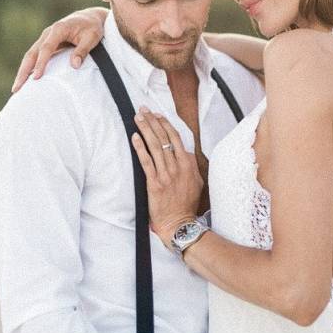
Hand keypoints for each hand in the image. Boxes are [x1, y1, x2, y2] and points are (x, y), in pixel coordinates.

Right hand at [12, 7, 108, 91]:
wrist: (89, 17)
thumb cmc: (92, 27)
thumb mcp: (92, 37)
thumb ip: (83, 50)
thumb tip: (75, 65)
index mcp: (58, 29)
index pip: (47, 48)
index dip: (41, 63)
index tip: (36, 77)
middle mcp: (48, 33)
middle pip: (32, 53)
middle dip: (23, 71)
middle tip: (17, 88)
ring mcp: (44, 39)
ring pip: (30, 56)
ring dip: (22, 72)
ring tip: (16, 89)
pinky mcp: (45, 44)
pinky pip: (34, 57)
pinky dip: (28, 69)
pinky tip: (25, 81)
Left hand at [130, 108, 203, 246]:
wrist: (180, 223)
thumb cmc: (187, 204)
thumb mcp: (197, 183)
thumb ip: (192, 166)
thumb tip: (186, 154)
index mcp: (188, 164)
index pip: (176, 138)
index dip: (165, 124)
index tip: (157, 115)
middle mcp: (177, 166)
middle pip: (164, 138)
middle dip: (153, 121)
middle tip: (143, 109)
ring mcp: (166, 174)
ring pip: (155, 146)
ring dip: (146, 129)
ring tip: (138, 117)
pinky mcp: (155, 183)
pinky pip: (146, 162)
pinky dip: (140, 148)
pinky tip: (135, 137)